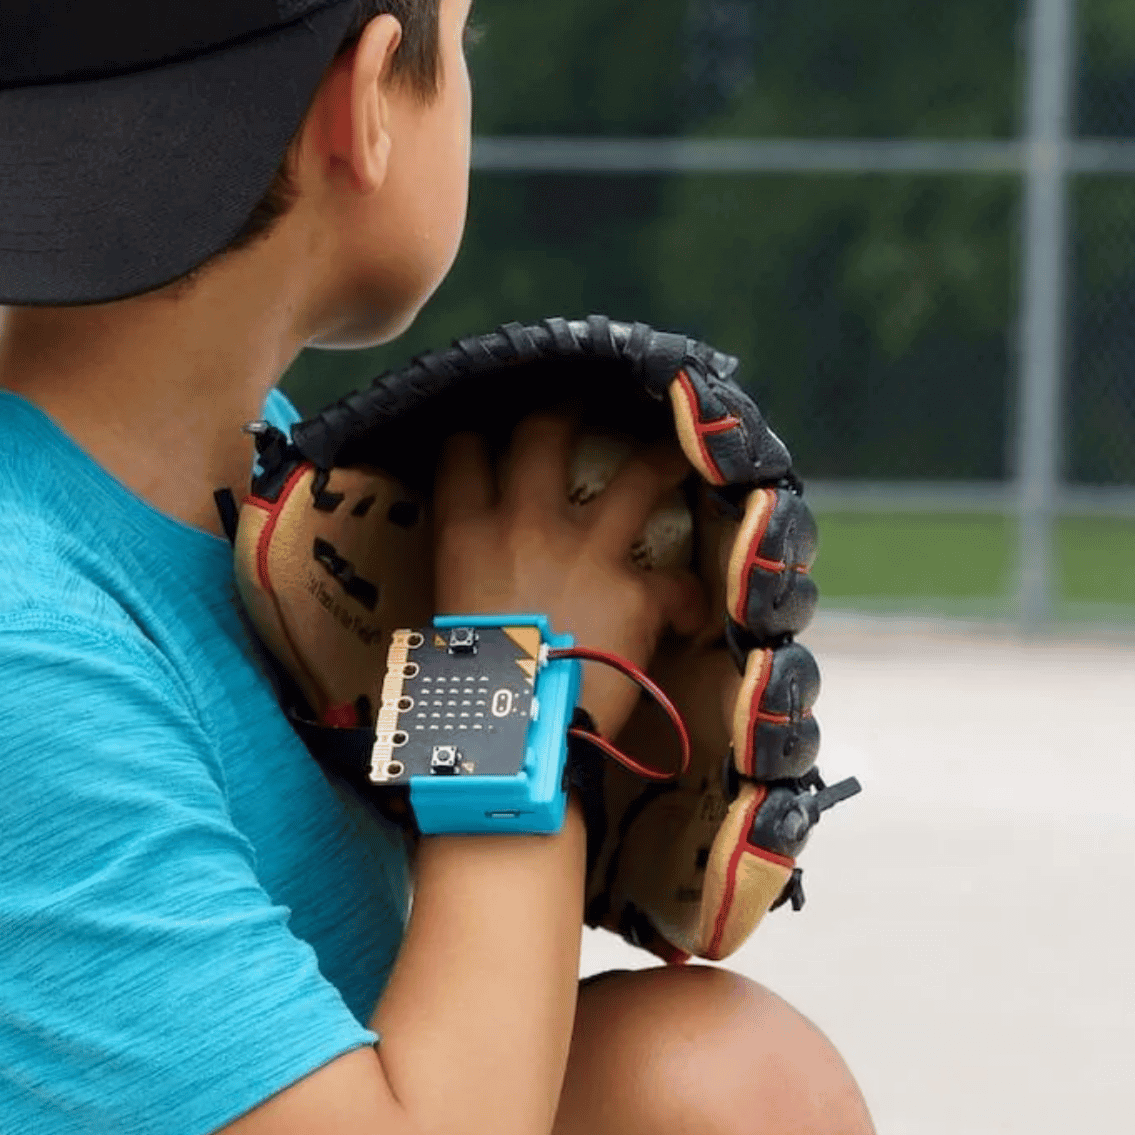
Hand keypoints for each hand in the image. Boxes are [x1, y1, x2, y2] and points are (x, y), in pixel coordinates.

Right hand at [431, 412, 705, 736]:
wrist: (515, 735)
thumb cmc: (464, 689)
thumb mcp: (446, 624)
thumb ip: (468, 589)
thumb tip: (480, 596)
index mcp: (465, 535)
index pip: (460, 455)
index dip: (471, 437)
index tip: (480, 434)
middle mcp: (525, 524)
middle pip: (544, 433)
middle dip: (564, 407)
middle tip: (580, 398)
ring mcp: (586, 551)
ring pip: (638, 477)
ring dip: (662, 459)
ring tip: (679, 448)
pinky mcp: (635, 591)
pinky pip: (675, 584)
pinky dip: (685, 600)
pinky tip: (689, 614)